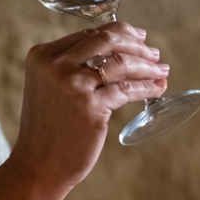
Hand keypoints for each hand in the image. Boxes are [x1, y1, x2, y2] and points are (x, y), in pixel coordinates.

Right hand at [6, 21, 169, 190]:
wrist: (38, 166)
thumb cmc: (49, 130)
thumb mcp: (50, 88)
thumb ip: (72, 67)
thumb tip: (117, 49)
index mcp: (42, 56)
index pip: (89, 34)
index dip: (120, 33)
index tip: (138, 37)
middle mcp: (55, 66)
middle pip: (106, 40)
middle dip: (136, 45)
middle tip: (153, 53)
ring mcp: (72, 85)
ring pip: (121, 63)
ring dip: (146, 66)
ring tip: (161, 70)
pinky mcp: (90, 106)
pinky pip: (127, 89)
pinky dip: (147, 87)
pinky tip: (157, 88)